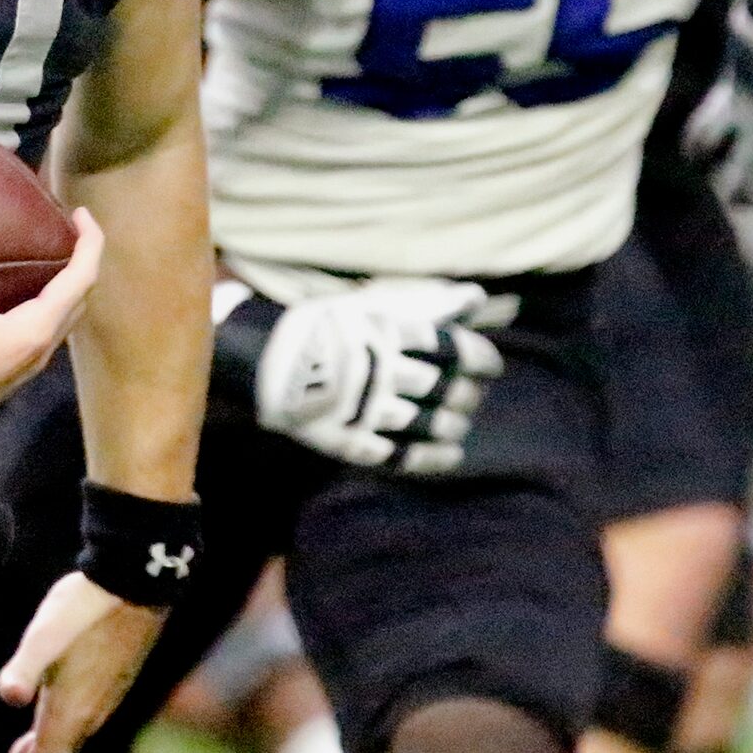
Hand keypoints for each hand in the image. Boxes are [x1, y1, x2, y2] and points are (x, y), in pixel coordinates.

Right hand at [0, 185, 101, 462]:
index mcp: (34, 332)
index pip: (81, 280)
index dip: (89, 243)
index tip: (81, 213)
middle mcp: (36, 353)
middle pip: (77, 303)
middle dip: (80, 265)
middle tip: (66, 234)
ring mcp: (19, 369)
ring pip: (57, 323)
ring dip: (60, 290)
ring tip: (43, 260)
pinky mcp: (0, 377)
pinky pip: (35, 335)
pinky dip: (37, 308)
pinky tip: (7, 298)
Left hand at [0, 571, 163, 752]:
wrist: (136, 584)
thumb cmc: (86, 608)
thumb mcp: (46, 633)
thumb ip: (24, 666)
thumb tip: (7, 695)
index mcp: (67, 712)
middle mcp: (85, 717)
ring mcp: (97, 704)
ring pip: (57, 747)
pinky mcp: (104, 688)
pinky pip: (70, 732)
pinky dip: (47, 745)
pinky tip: (43, 734)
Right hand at [253, 279, 511, 473]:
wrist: (262, 365)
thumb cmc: (324, 328)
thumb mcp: (370, 305)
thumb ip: (426, 303)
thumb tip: (478, 294)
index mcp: (382, 331)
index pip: (451, 347)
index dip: (480, 359)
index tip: (490, 366)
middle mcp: (377, 370)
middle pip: (445, 388)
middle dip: (467, 394)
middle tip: (470, 394)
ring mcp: (363, 409)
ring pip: (430, 423)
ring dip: (454, 424)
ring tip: (458, 421)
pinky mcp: (351, 442)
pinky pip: (404, 457)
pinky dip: (435, 458)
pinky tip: (452, 454)